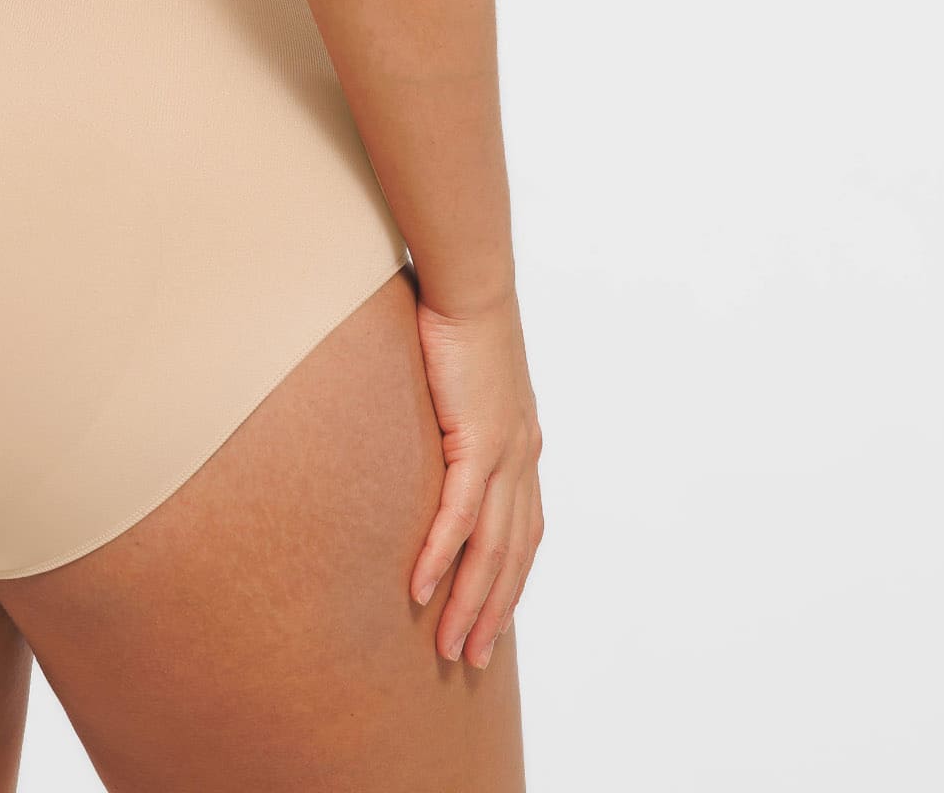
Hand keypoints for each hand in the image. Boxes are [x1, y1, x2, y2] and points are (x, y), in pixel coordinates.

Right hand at [409, 281, 543, 667]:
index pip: (523, 533)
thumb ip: (455, 412)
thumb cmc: (459, 318)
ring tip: (448, 647)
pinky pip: (459, 515)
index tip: (490, 621)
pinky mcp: (478, 441)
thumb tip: (429, 422)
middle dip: (493, 613)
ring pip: (490, 550)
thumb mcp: (463, 379)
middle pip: (512, 557)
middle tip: (471, 660)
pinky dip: (440, 557)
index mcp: (522, 446)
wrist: (470, 284)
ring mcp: (505, 453)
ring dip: (468, 603)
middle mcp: (523, 459)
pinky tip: (420, 589)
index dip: (509, 582)